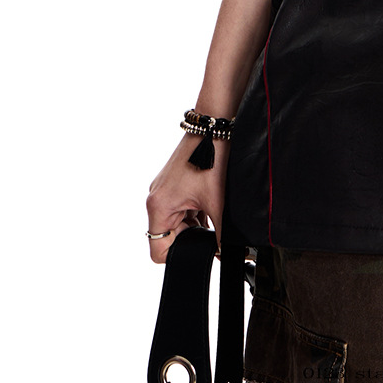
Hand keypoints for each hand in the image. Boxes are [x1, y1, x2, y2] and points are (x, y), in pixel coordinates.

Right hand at [145, 130, 228, 264]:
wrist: (214, 127)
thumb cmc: (212, 158)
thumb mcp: (218, 203)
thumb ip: (221, 235)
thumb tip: (226, 254)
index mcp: (158, 207)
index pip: (158, 250)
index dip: (180, 255)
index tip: (199, 250)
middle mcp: (156, 199)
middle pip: (169, 236)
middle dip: (191, 236)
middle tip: (212, 227)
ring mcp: (164, 190)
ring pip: (178, 222)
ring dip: (196, 222)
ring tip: (212, 208)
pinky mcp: (174, 183)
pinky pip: (181, 208)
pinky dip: (196, 211)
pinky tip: (211, 202)